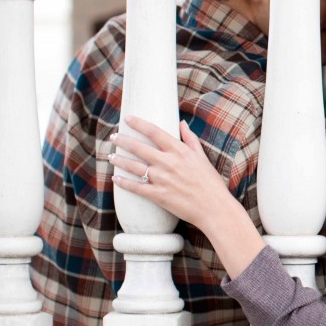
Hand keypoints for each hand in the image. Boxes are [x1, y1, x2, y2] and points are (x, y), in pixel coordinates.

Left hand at [109, 116, 232, 229]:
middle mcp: (167, 162)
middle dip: (122, 140)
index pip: (154, 131)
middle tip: (113, 137)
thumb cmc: (210, 182)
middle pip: (138, 147)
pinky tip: (115, 178)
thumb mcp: (202, 157)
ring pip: (133, 166)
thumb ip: (190, 139)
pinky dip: (123, 182)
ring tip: (111, 156)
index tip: (128, 119)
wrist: (214, 207)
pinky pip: (135, 187)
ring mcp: (161, 179)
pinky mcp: (157, 195)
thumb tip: (182, 124)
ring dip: (119, 160)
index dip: (138, 123)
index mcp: (179, 151)